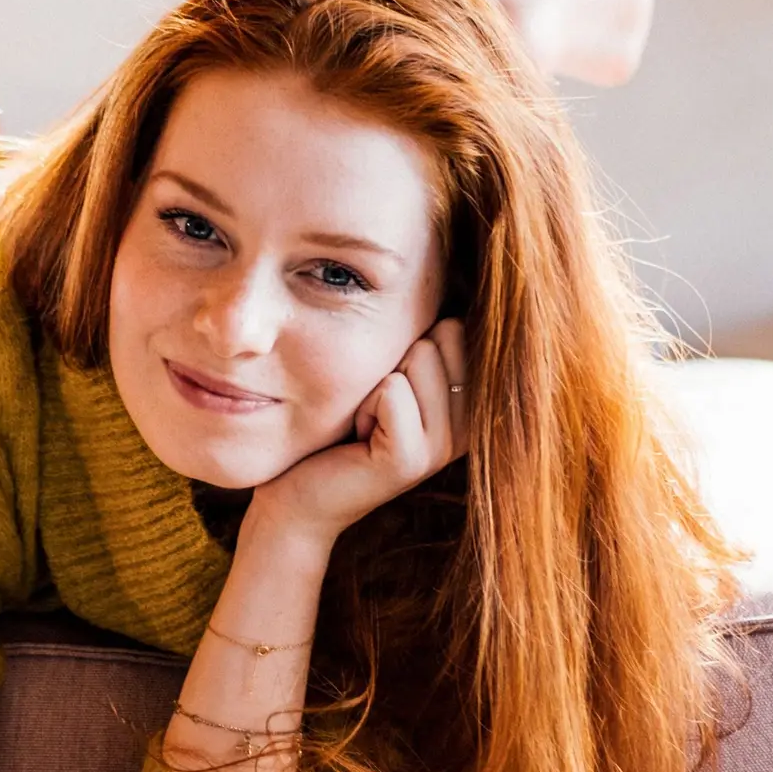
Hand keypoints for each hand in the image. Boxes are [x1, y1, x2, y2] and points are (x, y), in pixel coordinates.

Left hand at [248, 318, 468, 547]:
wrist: (300, 494)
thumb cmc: (342, 427)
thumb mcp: (388, 375)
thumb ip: (424, 341)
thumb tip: (440, 278)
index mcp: (471, 405)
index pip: (457, 327)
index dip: (410, 343)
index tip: (390, 389)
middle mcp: (469, 427)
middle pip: (441, 336)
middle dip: (394, 360)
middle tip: (376, 407)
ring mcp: (443, 446)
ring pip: (419, 358)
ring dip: (375, 383)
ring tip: (366, 422)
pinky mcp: (410, 460)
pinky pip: (392, 390)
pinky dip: (363, 404)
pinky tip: (358, 437)